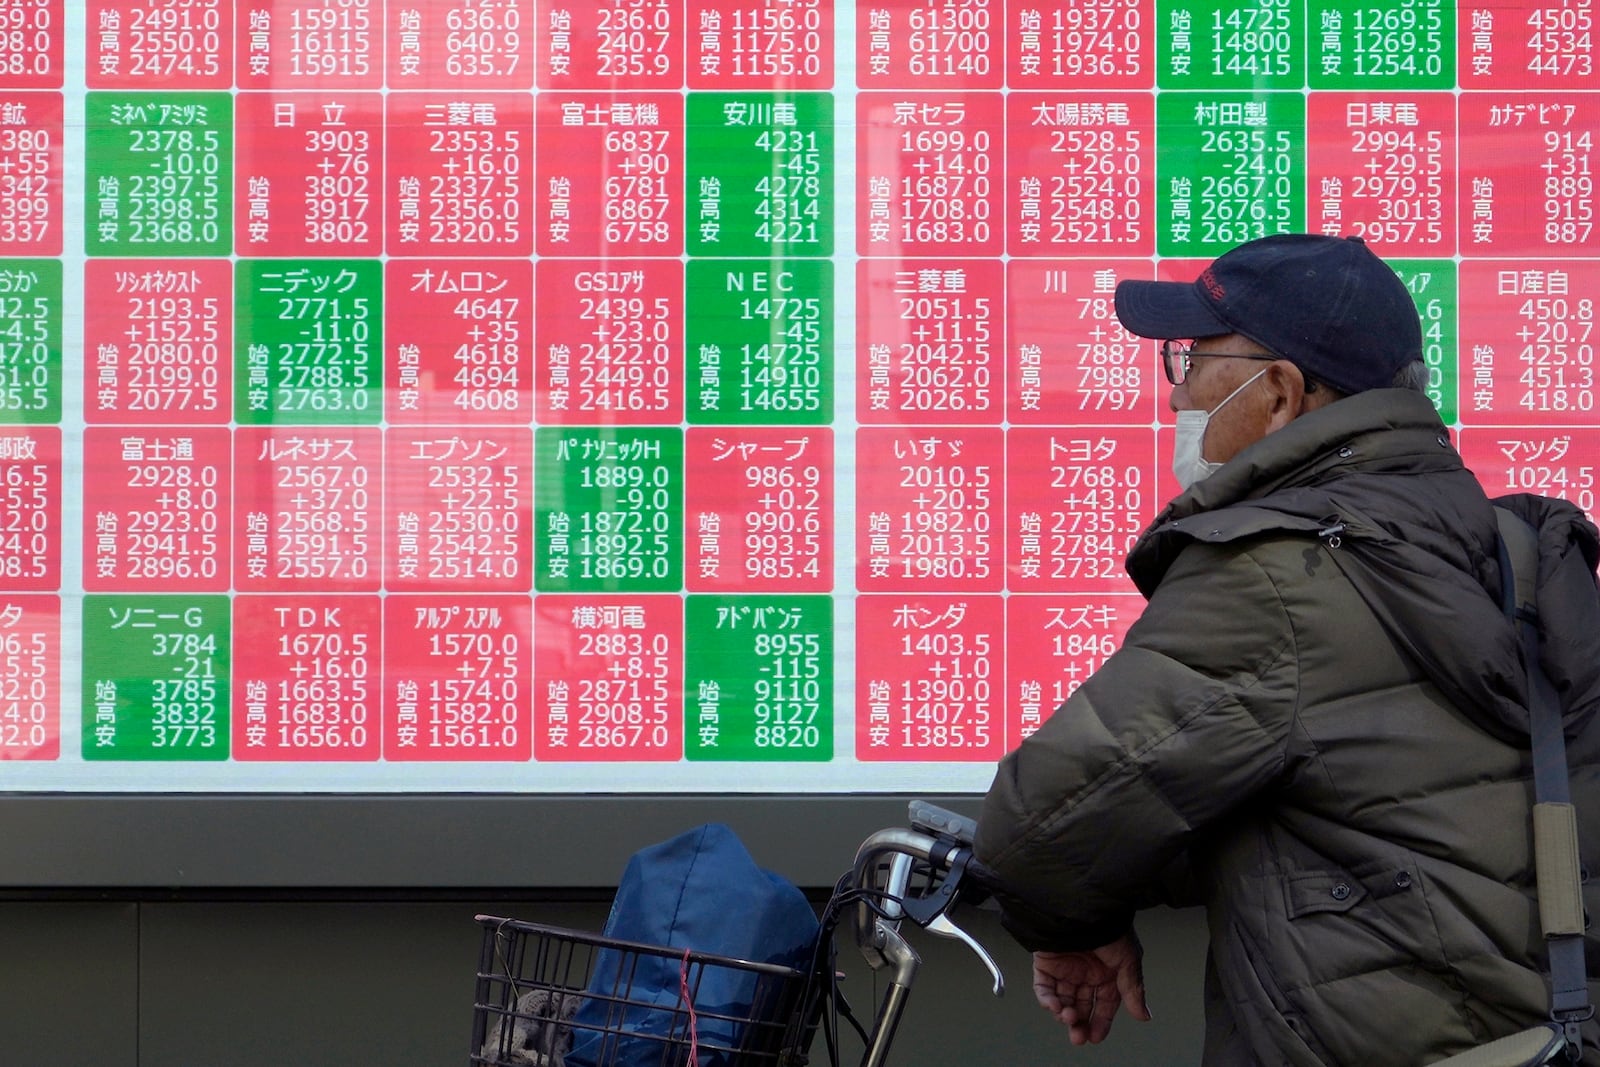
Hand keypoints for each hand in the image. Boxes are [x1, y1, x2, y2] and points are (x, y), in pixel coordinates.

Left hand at [1031, 932, 1151, 1045]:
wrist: (1082, 907)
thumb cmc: (1109, 928)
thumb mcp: (1127, 960)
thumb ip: (1132, 989)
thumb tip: (1144, 1016)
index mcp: (1107, 972)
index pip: (1104, 1004)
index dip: (1100, 1022)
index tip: (1096, 1037)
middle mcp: (1086, 972)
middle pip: (1082, 1005)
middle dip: (1080, 1023)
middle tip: (1079, 1037)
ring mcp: (1065, 968)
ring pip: (1063, 1000)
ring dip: (1065, 1014)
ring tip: (1069, 1018)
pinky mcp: (1046, 963)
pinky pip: (1044, 988)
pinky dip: (1048, 1000)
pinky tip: (1056, 1007)